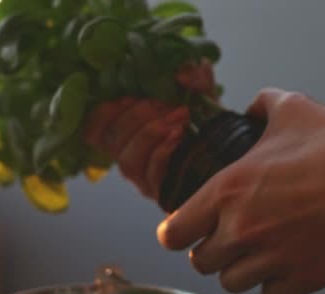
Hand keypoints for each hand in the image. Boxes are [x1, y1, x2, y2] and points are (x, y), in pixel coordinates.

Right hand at [83, 60, 214, 199]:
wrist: (233, 154)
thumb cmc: (205, 123)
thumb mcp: (198, 93)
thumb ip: (192, 76)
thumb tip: (184, 70)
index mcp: (125, 134)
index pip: (92, 131)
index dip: (100, 115)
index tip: (125, 97)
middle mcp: (128, 156)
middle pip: (112, 141)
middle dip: (136, 117)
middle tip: (164, 103)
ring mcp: (143, 178)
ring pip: (127, 159)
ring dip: (150, 133)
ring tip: (178, 116)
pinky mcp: (161, 191)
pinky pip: (152, 172)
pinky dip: (162, 151)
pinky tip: (178, 135)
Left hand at [158, 88, 324, 293]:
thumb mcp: (294, 109)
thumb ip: (262, 105)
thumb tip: (252, 107)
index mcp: (227, 191)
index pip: (173, 233)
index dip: (174, 232)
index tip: (181, 230)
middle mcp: (242, 229)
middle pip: (200, 262)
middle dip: (209, 250)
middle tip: (223, 237)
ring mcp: (274, 257)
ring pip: (232, 282)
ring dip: (238, 268)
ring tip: (252, 250)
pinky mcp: (305, 278)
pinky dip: (273, 283)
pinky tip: (282, 262)